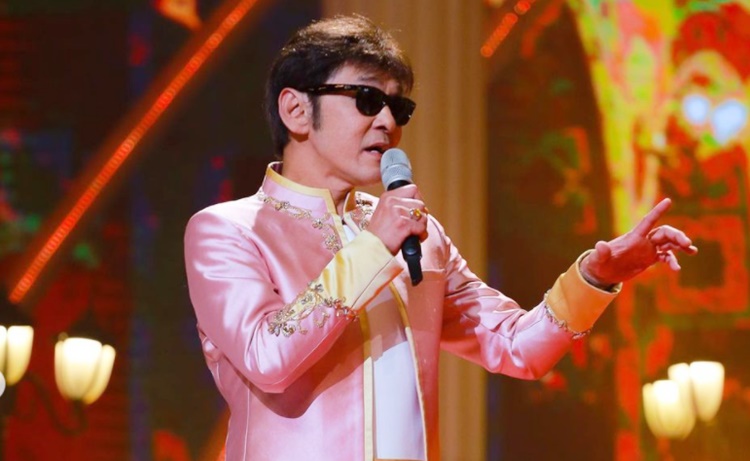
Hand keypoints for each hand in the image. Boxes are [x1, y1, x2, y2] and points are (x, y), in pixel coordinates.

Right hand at [367, 184, 428, 253]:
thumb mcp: (385, 212)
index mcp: (387, 196)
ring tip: (414, 233)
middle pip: (420, 203)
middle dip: (421, 215)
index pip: (412, 189)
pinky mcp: (403, 224)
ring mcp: (397, 212)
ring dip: (422, 225)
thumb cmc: (379, 235)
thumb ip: (400, 205)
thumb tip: (421, 207)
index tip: (416, 210)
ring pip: (423, 215)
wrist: (371, 249)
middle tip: (415, 225)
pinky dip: (422, 235)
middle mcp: (392, 201)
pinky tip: (415, 238)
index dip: (418, 200)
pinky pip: (422, 227)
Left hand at [580, 198, 697, 286]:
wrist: (602, 273)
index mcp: (633, 237)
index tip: (668, 200)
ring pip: (669, 243)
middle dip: (677, 236)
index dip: (657, 211)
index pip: (648, 221)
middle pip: (664, 232)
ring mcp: (647, 249)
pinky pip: (666, 256)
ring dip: (681, 245)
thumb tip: (599, 245)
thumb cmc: (598, 263)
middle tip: (687, 244)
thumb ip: (600, 252)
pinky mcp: (649, 259)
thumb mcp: (598, 259)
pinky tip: (676, 268)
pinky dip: (673, 260)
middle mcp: (643, 240)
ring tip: (692, 251)